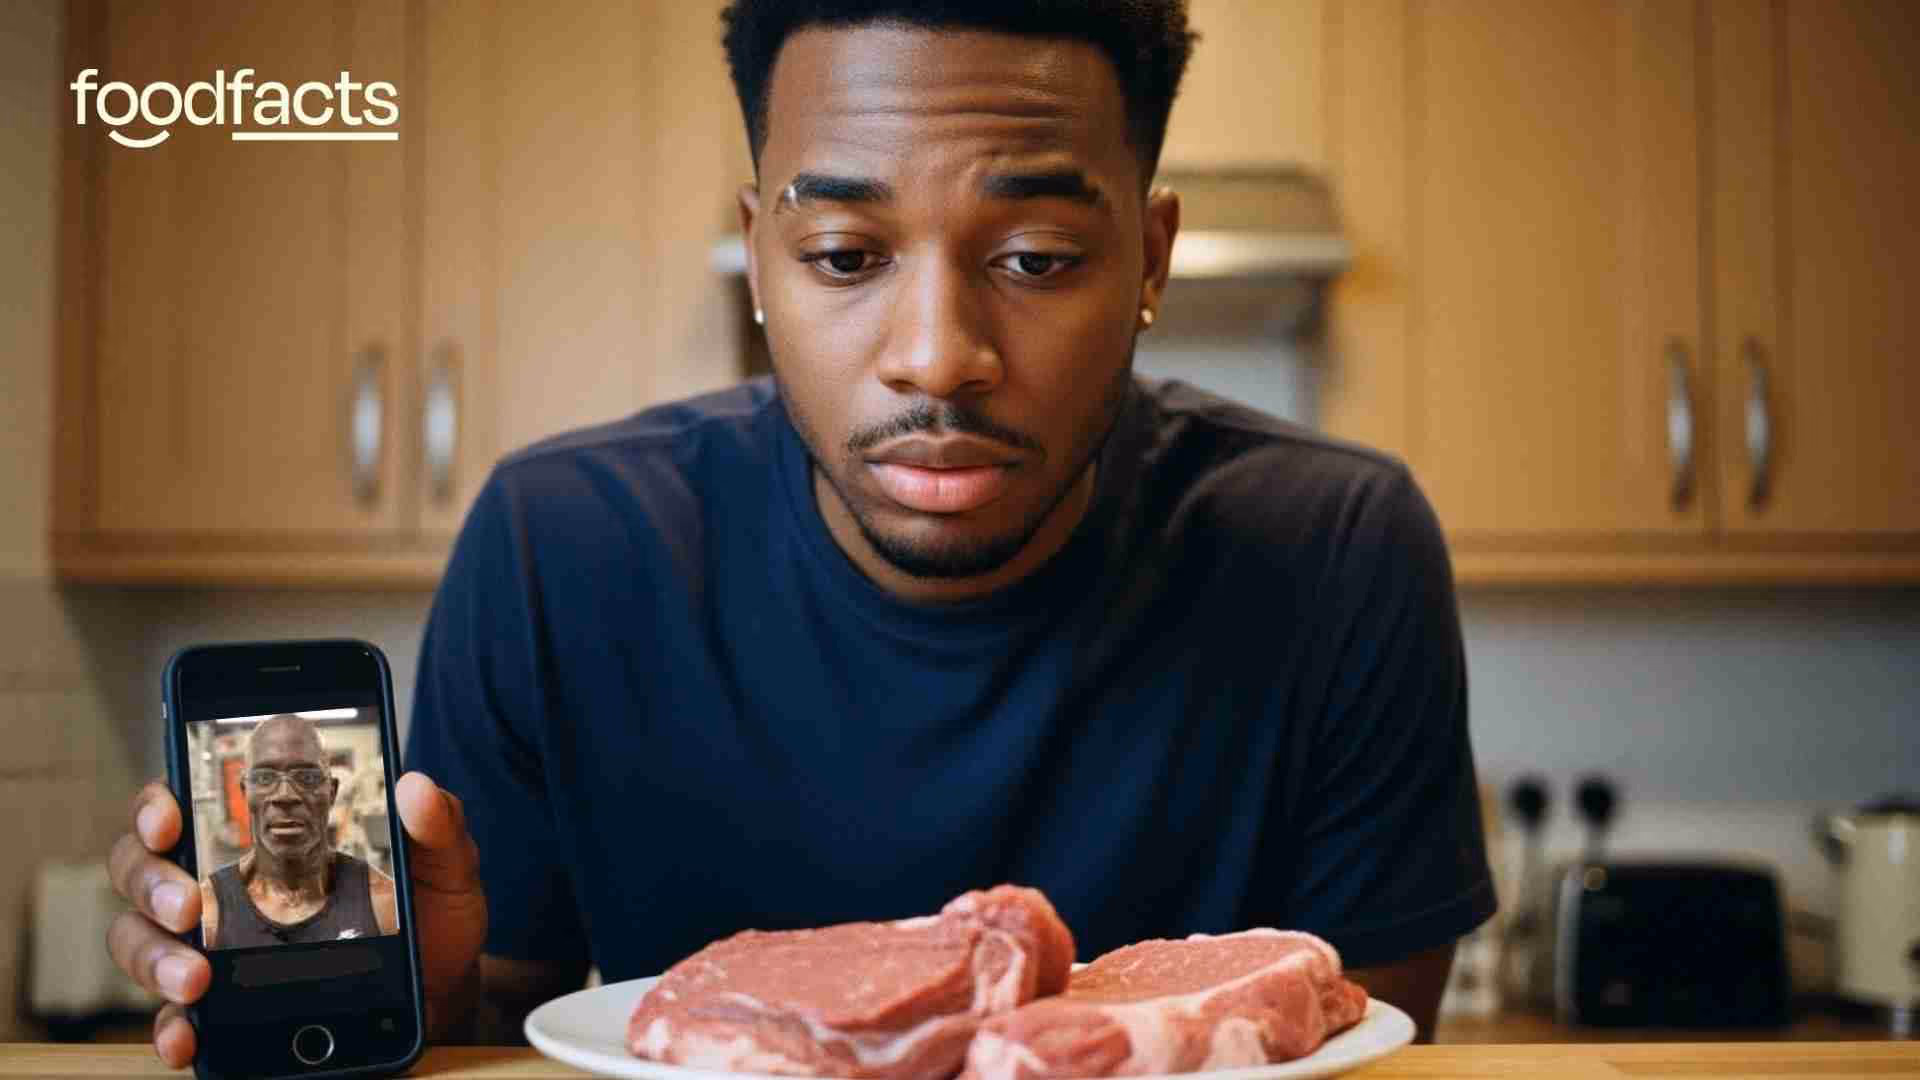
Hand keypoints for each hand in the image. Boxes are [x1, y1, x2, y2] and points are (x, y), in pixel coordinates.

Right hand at [107, 772, 488, 1066]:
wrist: (438, 996)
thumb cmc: (429, 919)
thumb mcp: (443, 868)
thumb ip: (436, 826)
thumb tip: (416, 786)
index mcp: (262, 845)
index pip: (182, 810)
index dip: (156, 806)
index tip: (170, 820)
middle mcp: (224, 891)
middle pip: (142, 871)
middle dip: (151, 884)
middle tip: (188, 905)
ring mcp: (214, 950)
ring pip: (140, 940)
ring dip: (153, 957)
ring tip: (195, 977)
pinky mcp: (221, 1009)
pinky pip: (171, 1018)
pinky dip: (169, 1027)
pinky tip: (187, 1036)